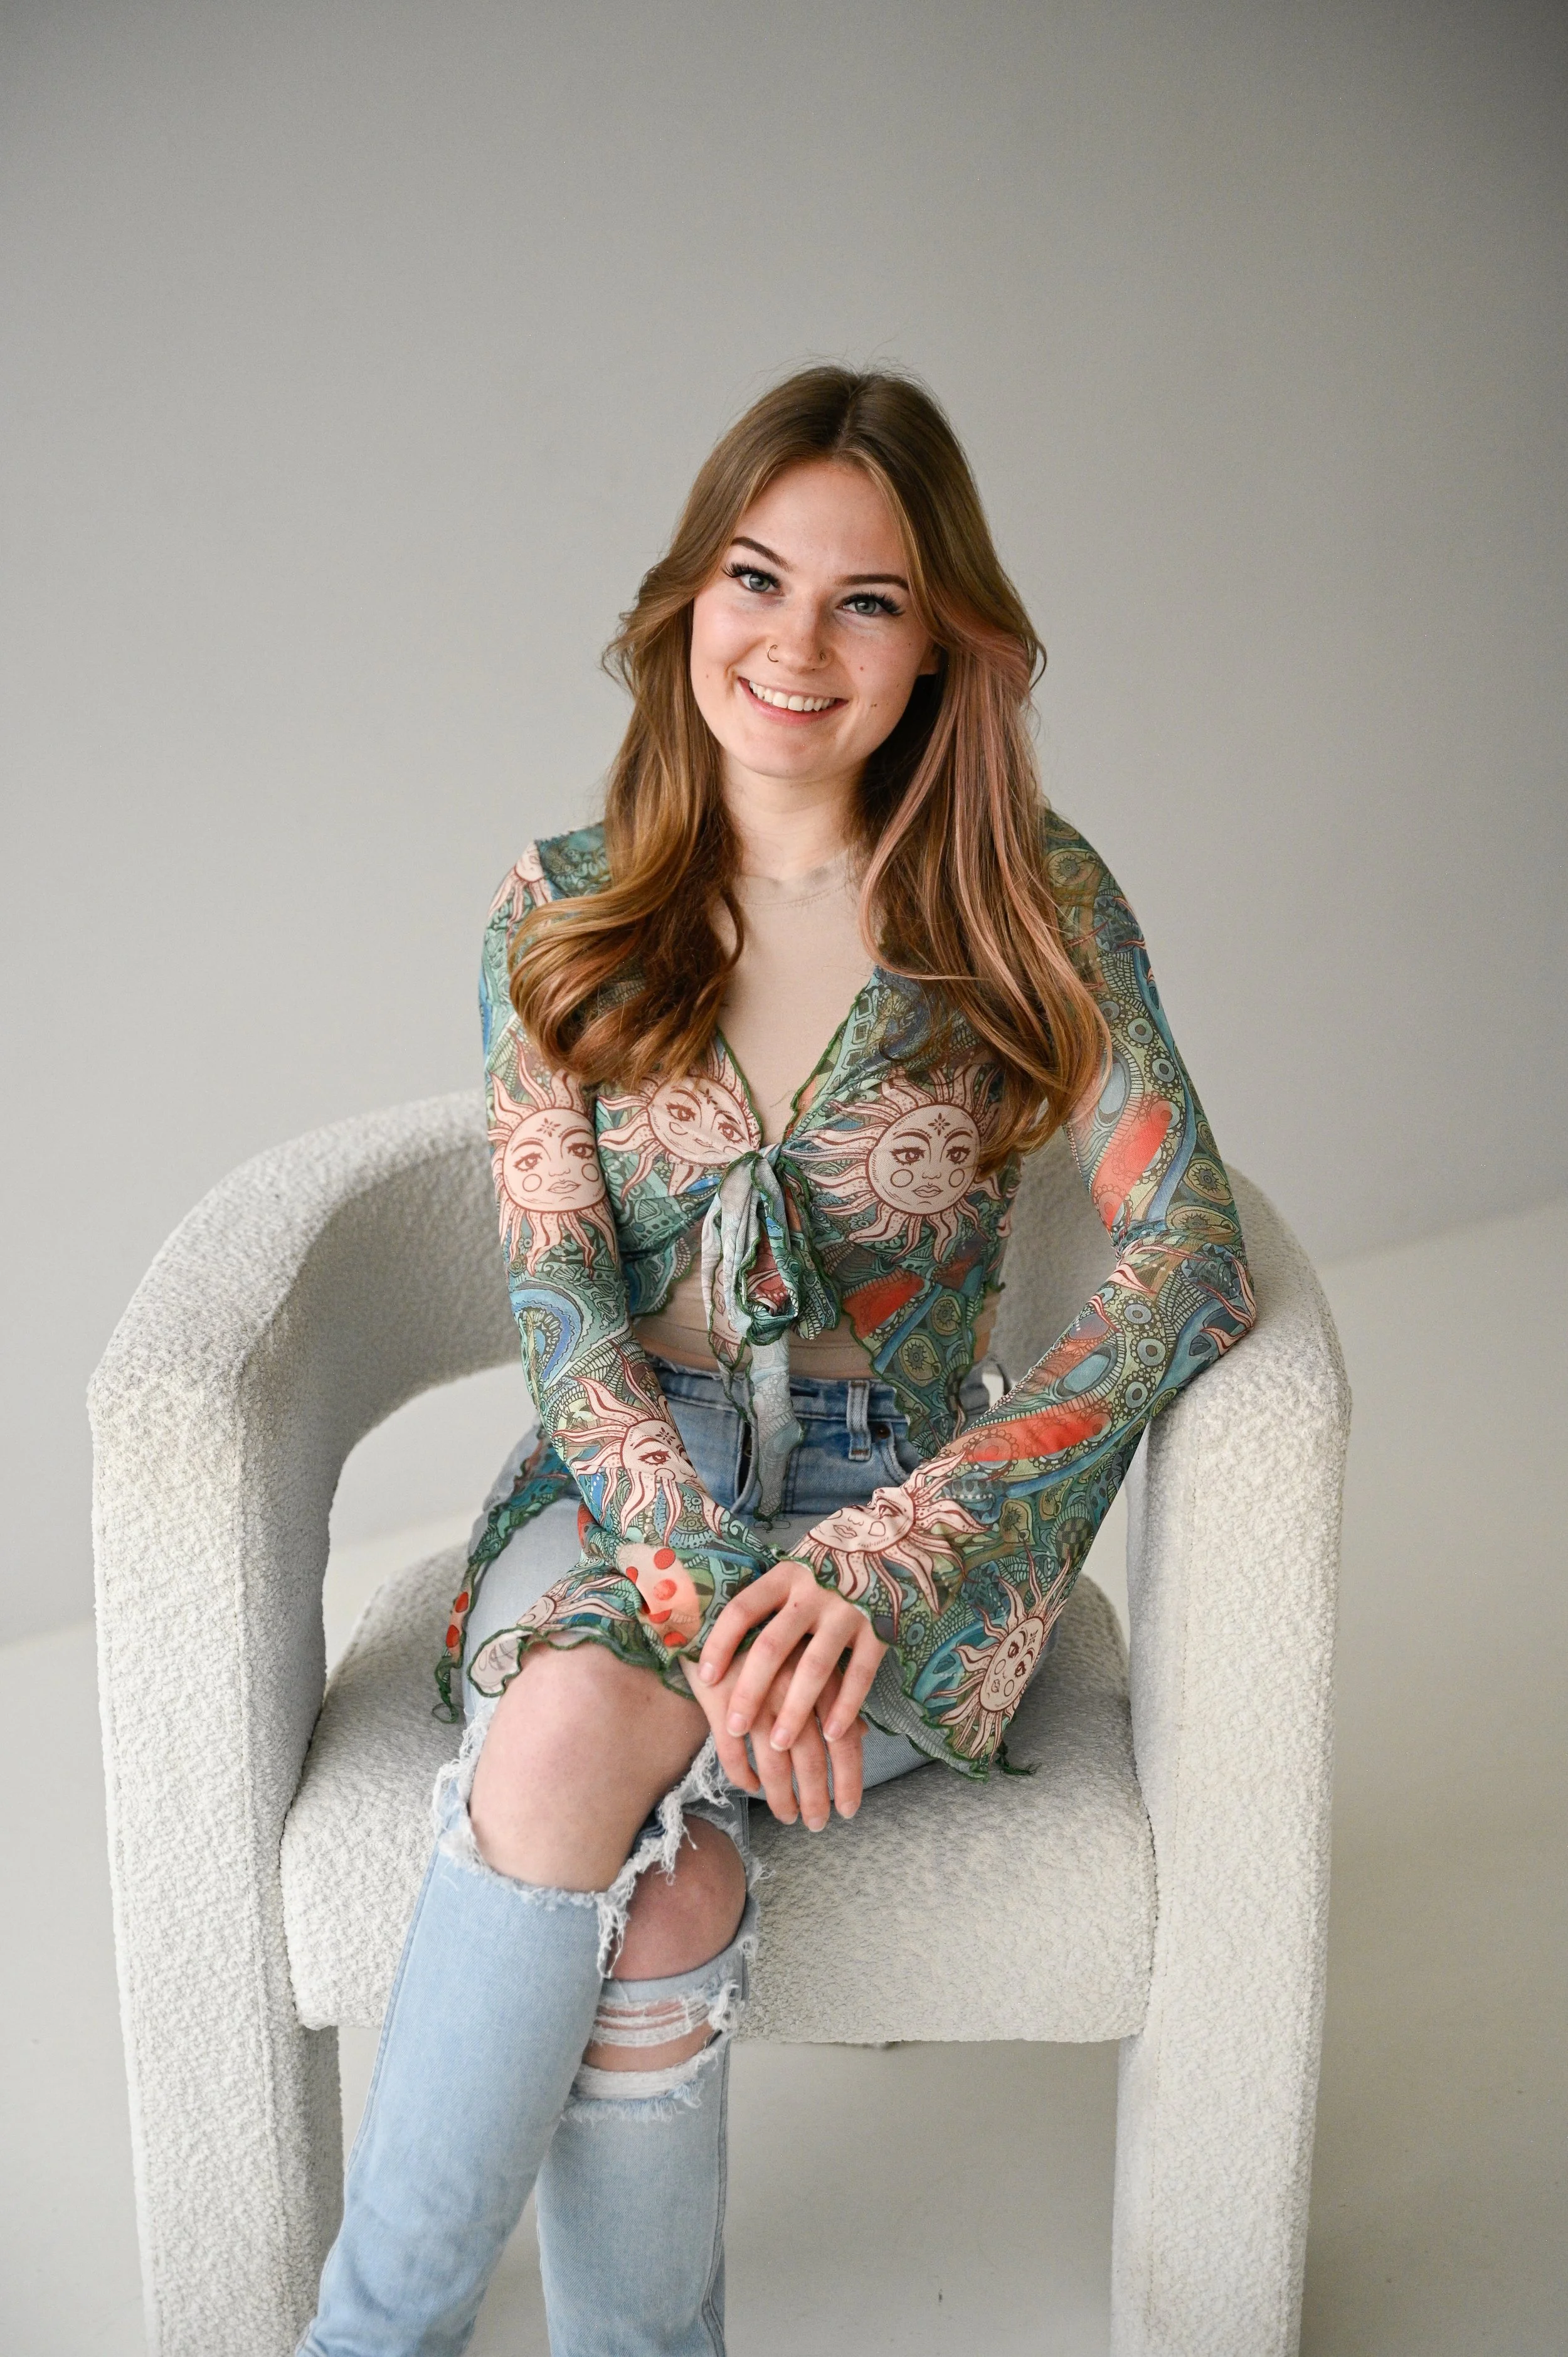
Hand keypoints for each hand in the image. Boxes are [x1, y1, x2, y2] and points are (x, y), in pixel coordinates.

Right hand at [682, 1641, 866, 1826]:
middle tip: (817, 1824)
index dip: (848, 1778)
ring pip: (774, 1763)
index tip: (848, 1809)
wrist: (707, 1609)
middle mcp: (793, 1686)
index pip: (844, 1738)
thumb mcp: (809, 1656)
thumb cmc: (767, 1636)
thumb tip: (860, 1736)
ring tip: (788, 1816)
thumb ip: (835, 1695)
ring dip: (782, 1797)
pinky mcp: (720, 1700)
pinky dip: (743, 1776)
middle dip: (816, 1798)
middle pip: (811, 1757)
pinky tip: (752, 1788)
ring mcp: (755, 1694)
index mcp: (821, 1675)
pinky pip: (733, 1753)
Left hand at [697, 1556, 885, 1751]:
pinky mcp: (879, 1630)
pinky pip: (859, 1674)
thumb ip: (768, 1602)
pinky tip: (832, 1735)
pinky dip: (846, 1707)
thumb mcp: (795, 1571)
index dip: (720, 1645)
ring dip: (794, 1709)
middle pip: (773, 1646)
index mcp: (785, 1576)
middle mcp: (814, 1592)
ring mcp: (848, 1611)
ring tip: (777, 1744)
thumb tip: (717, 1640)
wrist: (892, 1543)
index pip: (742, 1610)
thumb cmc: (829, 1568)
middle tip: (734, 1727)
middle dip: (750, 1691)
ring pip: (814, 1666)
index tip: (705, 1679)